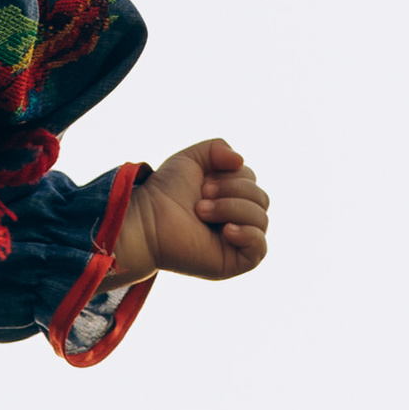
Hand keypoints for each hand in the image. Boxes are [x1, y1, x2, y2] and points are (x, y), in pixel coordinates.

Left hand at [109, 137, 269, 284]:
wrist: (147, 220)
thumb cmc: (165, 191)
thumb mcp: (192, 159)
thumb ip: (217, 148)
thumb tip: (240, 160)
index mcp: (231, 197)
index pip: (253, 182)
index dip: (233, 177)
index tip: (203, 184)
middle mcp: (237, 219)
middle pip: (261, 199)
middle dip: (233, 191)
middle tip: (201, 197)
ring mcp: (237, 242)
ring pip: (261, 220)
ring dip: (232, 209)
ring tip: (201, 211)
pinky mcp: (234, 262)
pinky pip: (261, 249)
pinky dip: (248, 234)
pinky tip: (226, 230)